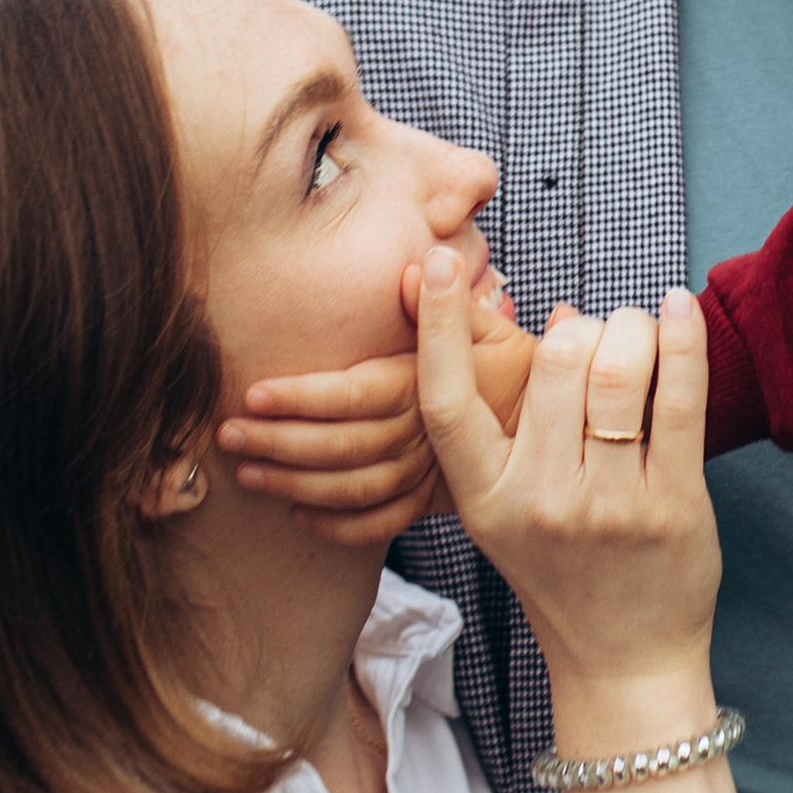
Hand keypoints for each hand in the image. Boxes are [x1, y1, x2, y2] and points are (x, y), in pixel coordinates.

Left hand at [219, 263, 521, 543]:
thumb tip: (420, 267)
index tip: (253, 394)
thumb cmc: (519, 367)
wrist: (566, 426)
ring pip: (354, 488)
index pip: (357, 394)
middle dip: (278, 442)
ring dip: (295, 484)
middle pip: (343, 446)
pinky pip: (381, 523)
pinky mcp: (435, 503)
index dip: (303, 397)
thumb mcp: (493, 327)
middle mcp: (427, 437)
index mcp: (431, 388)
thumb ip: (450, 304)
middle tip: (226, 436)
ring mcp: (431, 476)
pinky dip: (339, 526)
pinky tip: (298, 516)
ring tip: (247, 475)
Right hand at [412, 258, 719, 705]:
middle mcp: (539, 500)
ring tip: (638, 338)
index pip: (444, 399)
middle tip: (599, 339)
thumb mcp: (509, 507)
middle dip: (583, 327)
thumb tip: (559, 313)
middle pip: (555, 360)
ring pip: (618, 369)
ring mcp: (608, 505)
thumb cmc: (563, 572)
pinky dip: (682, 341)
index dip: (434, 325)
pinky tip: (679, 311)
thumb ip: (517, 420)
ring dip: (632, 330)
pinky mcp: (672, 505)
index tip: (431, 260)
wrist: (622, 662)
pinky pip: (680, 399)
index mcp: (484, 498)